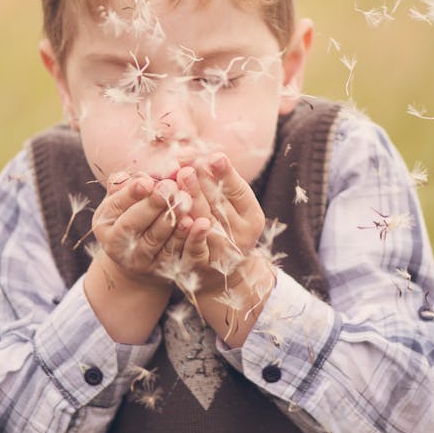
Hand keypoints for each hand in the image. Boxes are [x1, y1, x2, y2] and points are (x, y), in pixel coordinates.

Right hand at [91, 174, 193, 288]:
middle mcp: (117, 244)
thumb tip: (134, 175)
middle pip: (133, 224)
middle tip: (170, 187)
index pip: (116, 205)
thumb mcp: (122, 202)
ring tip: (185, 200)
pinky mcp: (160, 269)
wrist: (138, 260)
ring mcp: (139, 259)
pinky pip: (173, 253)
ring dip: (171, 219)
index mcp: (105, 223)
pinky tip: (195, 223)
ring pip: (154, 239)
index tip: (147, 181)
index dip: (131, 193)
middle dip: (152, 204)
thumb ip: (127, 186)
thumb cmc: (131, 217)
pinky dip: (184, 237)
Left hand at [174, 155, 267, 297]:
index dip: (225, 174)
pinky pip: (195, 249)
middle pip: (220, 205)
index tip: (212, 156)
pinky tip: (182, 218)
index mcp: (252, 217)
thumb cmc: (226, 229)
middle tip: (188, 165)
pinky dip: (190, 233)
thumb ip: (224, 183)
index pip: (238, 192)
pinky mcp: (201, 266)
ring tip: (181, 179)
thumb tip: (213, 155)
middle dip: (203, 183)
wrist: (223, 277)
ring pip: (206, 223)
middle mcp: (241, 236)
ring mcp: (221, 252)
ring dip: (193, 200)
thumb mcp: (233, 207)